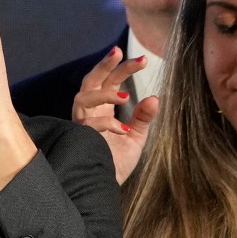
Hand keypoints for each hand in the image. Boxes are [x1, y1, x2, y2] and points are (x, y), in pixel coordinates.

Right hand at [73, 47, 161, 184]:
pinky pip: (90, 124)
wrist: (104, 186)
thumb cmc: (116, 163)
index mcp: (101, 109)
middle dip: (104, 65)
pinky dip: (107, 124)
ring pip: (83, 97)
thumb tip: (155, 97)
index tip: (142, 60)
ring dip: (104, 94)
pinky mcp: (81, 139)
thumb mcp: (135, 137)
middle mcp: (88, 113)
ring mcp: (82, 125)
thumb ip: (143, 118)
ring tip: (125, 96)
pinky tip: (123, 129)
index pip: (108, 81)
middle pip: (91, 81)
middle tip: (119, 51)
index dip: (121, 68)